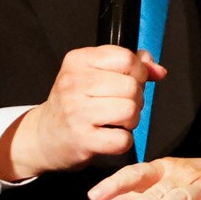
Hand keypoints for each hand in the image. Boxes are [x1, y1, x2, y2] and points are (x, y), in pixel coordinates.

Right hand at [0, 46, 166, 180]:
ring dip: (131, 119)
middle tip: (121, 105)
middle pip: (132, 86)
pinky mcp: (81, 139)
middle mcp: (74, 83)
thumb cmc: (74, 102)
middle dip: (136, 98)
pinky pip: (123, 139)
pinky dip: (123, 141)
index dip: (138, 72)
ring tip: (116, 120)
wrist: (42, 135)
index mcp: (78, 60)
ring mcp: (76, 112)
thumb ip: (130, 65)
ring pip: (130, 110)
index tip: (130, 80)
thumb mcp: (95, 73)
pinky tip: (109, 135)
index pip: (127, 58)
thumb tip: (158, 70)